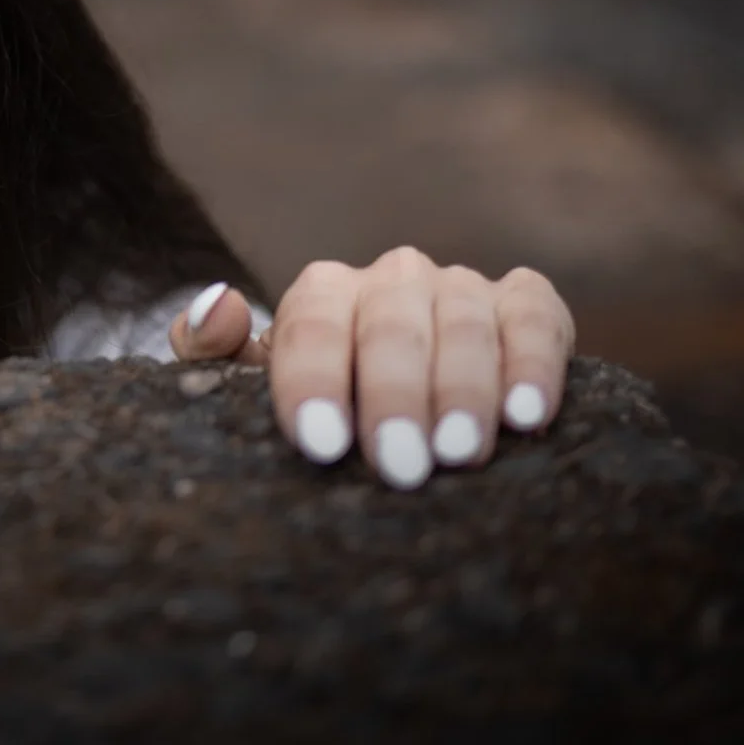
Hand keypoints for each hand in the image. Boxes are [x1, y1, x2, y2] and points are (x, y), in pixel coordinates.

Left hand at [168, 246, 575, 490]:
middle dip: (394, 398)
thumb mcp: (249, 383)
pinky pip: (535, 317)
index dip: (314, 381)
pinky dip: (533, 361)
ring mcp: (461, 286)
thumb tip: (221, 307)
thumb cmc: (319, 404)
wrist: (397, 402)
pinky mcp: (526, 302)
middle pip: (390, 328)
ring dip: (464, 390)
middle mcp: (392, 278)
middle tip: (400, 466)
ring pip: (463, 324)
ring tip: (459, 453)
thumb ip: (208, 348)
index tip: (321, 443)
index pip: (311, 325)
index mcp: (322, 290)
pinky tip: (526, 416)